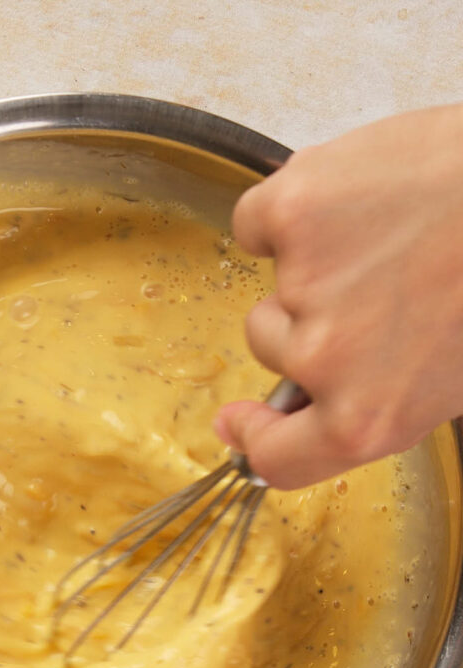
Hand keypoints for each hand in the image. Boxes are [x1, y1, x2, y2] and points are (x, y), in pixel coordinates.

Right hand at [214, 104, 462, 488]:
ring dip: (307, 264)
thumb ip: (384, 399)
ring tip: (386, 231)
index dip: (254, 436)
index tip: (240, 420)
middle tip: (375, 283)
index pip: (276, 455)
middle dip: (305, 318)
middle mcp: (325, 361)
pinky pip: (258, 222)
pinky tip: (350, 198)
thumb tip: (323, 401)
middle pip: (271, 347)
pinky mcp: (291, 212)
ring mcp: (301, 285)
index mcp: (367, 417)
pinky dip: (288, 213)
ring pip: (270, 284)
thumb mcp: (454, 380)